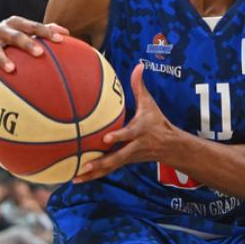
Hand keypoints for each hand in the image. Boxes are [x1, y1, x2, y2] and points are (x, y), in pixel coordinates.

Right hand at [0, 16, 68, 97]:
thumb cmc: (16, 35)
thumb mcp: (28, 30)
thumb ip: (46, 30)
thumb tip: (67, 33)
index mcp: (16, 23)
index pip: (33, 26)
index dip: (47, 32)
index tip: (60, 40)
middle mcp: (0, 30)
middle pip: (15, 36)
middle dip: (27, 43)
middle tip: (39, 53)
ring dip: (2, 60)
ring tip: (12, 70)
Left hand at [73, 63, 173, 182]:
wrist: (169, 145)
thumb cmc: (156, 121)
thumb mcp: (150, 103)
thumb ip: (140, 86)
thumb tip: (138, 65)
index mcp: (139, 130)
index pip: (128, 134)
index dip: (118, 137)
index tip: (105, 138)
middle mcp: (134, 146)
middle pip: (117, 156)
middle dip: (102, 162)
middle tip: (84, 166)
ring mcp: (128, 157)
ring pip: (110, 167)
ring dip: (93, 173)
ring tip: (75, 177)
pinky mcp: (123, 163)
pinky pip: (107, 171)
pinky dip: (92, 176)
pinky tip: (76, 179)